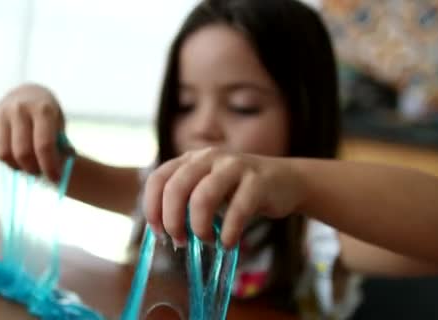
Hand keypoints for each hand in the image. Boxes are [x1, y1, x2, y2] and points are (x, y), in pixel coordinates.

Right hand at [0, 83, 66, 182]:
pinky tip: (16, 157)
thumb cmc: (48, 115)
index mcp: (42, 109)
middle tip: (40, 174)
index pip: (44, 145)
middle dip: (33, 169)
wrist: (27, 93)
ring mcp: (2, 114)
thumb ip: (59, 146)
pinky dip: (5, 160)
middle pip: (22, 152)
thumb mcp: (59, 124)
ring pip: (4, 153)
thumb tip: (58, 174)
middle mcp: (20, 109)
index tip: (55, 178)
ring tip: (28, 166)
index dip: (49, 166)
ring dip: (17, 166)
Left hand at [143, 148, 304, 248]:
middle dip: (172, 220)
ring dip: (199, 227)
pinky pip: (237, 209)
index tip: (158, 232)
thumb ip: (185, 202)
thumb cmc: (238, 191)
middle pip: (176, 188)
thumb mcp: (207, 189)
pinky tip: (228, 242)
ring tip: (207, 240)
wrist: (284, 180)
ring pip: (203, 197)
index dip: (152, 207)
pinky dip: (229, 232)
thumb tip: (162, 231)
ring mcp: (234, 165)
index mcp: (190, 159)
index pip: (158, 178)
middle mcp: (208, 157)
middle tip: (180, 241)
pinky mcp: (258, 180)